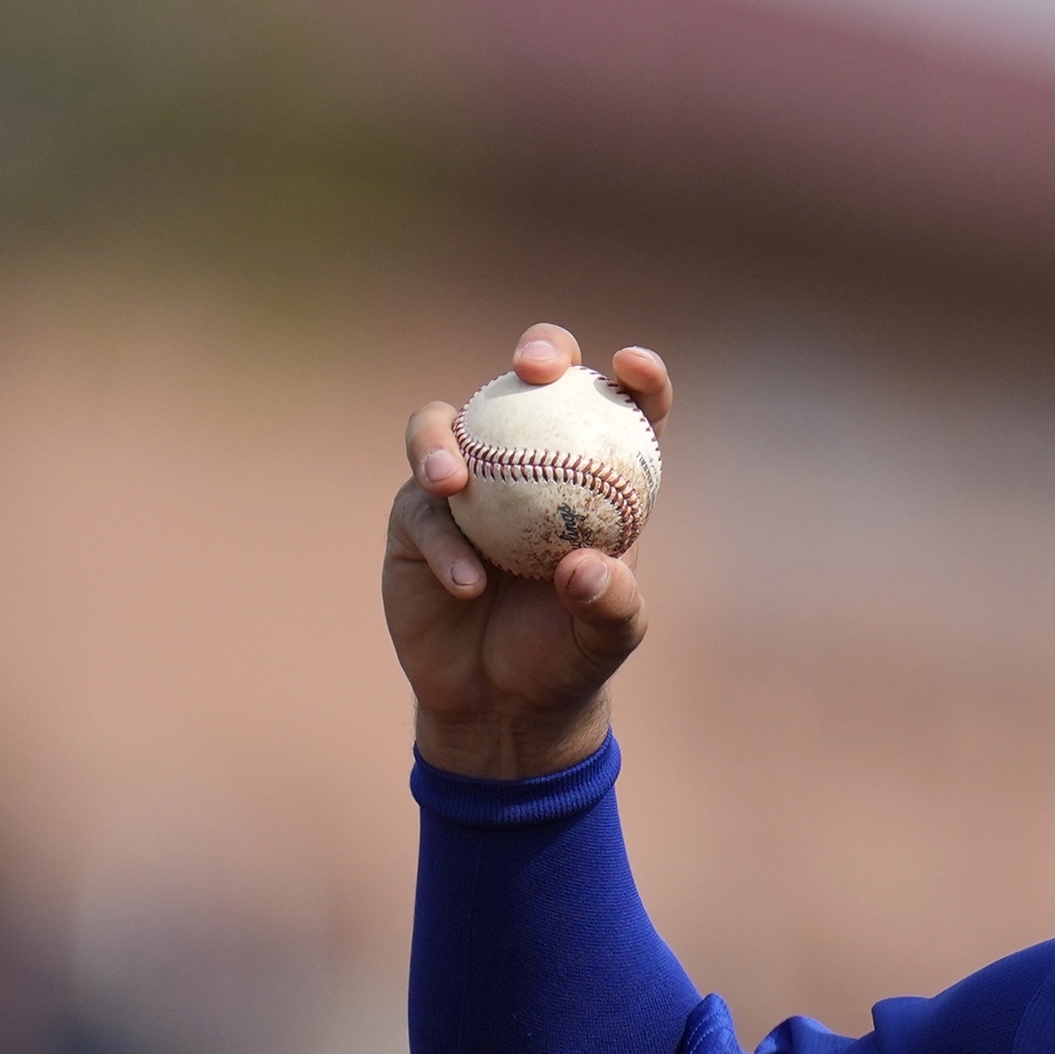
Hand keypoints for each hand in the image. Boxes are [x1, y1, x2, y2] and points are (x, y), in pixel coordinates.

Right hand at [385, 324, 670, 778]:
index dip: (637, 378)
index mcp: (594, 479)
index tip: (634, 366)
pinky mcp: (417, 517)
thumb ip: (612, 603)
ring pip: (447, 426)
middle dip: (540, 351)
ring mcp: (468, 484)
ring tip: (452, 483)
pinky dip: (444, 542)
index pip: (624, 412)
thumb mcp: (610, 638)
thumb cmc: (570, 658)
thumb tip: (586, 567)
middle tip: (534, 369)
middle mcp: (529, 465)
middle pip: (532, 382)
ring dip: (443, 441)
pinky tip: (467, 582)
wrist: (502, 702)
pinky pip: (422, 509)